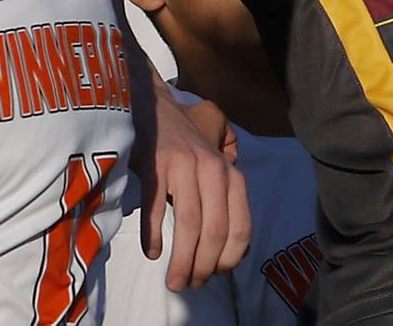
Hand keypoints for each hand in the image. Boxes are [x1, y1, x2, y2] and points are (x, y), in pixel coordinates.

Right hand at [130, 83, 249, 290]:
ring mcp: (184, 166)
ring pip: (189, 224)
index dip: (229, 258)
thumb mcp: (214, 168)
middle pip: (215, 230)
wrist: (152, 107)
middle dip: (204, 266)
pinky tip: (152, 252)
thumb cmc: (184, 145)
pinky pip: (156, 208)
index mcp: (231, 175)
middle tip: (191, 284)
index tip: (215, 275)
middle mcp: (213, 170)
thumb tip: (228, 248)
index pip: (240, 227)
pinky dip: (154, 235)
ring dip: (182, 260)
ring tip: (174, 280)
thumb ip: (224, 200)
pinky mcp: (156, 164)